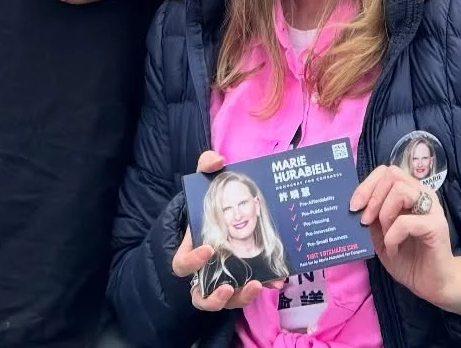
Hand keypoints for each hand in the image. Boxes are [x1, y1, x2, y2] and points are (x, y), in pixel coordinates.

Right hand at [171, 151, 277, 310]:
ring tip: (256, 286)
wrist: (224, 214)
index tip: (209, 249)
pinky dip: (262, 287)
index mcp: (191, 250)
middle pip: (201, 297)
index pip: (182, 265)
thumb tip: (217, 160)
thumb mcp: (207, 182)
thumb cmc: (211, 203)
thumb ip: (206, 167)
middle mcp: (205, 271)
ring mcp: (223, 278)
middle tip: (228, 286)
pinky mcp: (243, 279)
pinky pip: (249, 291)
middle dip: (214, 297)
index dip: (192, 261)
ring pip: (225, 301)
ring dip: (240, 298)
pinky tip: (277, 280)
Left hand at [350, 165, 460, 317]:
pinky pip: (405, 222)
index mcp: (410, 193)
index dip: (366, 185)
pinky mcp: (436, 226)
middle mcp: (422, 194)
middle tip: (365, 221)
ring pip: (400, 191)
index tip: (354, 206)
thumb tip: (354, 205)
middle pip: (392, 175)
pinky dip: (392, 236)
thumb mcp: (381, 236)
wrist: (432, 285)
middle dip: (372, 197)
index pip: (387, 171)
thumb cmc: (408, 259)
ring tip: (385, 237)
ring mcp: (432, 208)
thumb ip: (372, 218)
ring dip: (384, 215)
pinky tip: (393, 249)